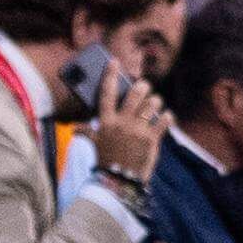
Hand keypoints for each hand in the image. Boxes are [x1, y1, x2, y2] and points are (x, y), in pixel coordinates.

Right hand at [91, 64, 169, 179]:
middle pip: (135, 93)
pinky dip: (167, 116)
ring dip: (156, 102)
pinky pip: (165, 119)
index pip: (106, 94)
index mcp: (106, 122)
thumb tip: (75, 129)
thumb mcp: (95, 145)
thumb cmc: (107, 160)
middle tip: (145, 89)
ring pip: (152, 103)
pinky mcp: (152, 138)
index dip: (111, 76)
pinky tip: (165, 118)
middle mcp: (121, 123)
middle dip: (143, 87)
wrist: (119, 180)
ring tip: (155, 106)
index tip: (115, 62)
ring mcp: (137, 130)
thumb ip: (87, 133)